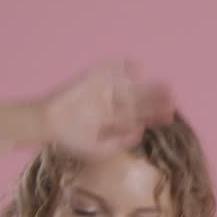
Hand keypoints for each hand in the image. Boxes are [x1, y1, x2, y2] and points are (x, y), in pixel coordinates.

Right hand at [15, 60, 175, 159]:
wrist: (45, 123)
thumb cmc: (70, 140)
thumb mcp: (99, 149)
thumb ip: (121, 142)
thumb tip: (140, 131)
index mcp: (116, 121)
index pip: (141, 116)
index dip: (156, 115)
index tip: (170, 116)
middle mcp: (113, 104)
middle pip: (140, 100)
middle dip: (156, 100)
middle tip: (172, 99)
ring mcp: (103, 90)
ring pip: (131, 85)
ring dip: (147, 86)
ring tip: (164, 86)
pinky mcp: (92, 78)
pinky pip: (109, 69)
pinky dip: (122, 67)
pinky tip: (135, 69)